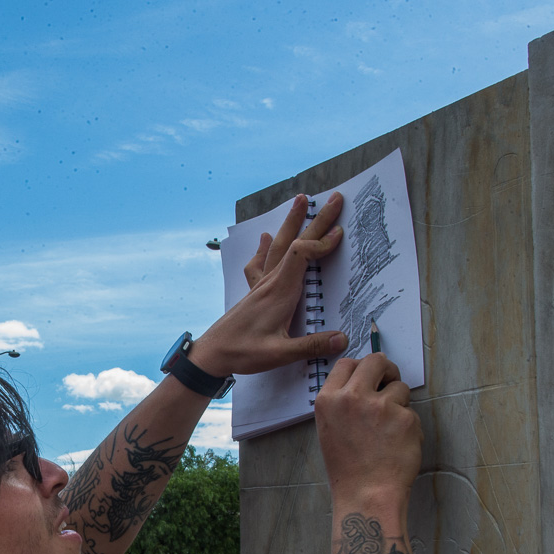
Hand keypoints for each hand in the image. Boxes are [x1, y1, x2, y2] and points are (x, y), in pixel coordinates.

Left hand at [190, 192, 347, 377]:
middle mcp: (270, 283)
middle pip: (294, 243)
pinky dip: (266, 248)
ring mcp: (261, 286)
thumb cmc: (242, 353)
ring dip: (291, 224)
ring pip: (279, 247)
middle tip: (333, 199)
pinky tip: (265, 239)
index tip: (340, 233)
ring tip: (299, 201)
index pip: (302, 255)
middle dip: (315, 220)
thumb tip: (342, 339)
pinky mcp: (254, 293)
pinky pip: (260, 263)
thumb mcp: (279, 354)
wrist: (210, 355)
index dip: (322, 242)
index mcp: (280, 292)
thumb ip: (310, 346)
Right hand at [314, 353, 421, 513]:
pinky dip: (409, 426)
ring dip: (399, 402)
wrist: (366, 495)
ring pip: (399, 387)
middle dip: (386, 370)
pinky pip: (411, 411)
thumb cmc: (348, 468)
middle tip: (389, 383)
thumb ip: (343, 402)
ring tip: (390, 429)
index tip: (370, 376)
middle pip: (376, 361)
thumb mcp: (330, 429)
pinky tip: (398, 444)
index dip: (362, 368)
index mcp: (328, 400)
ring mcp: (380, 406)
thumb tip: (365, 383)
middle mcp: (352, 398)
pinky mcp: (405, 417)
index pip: (347, 364)